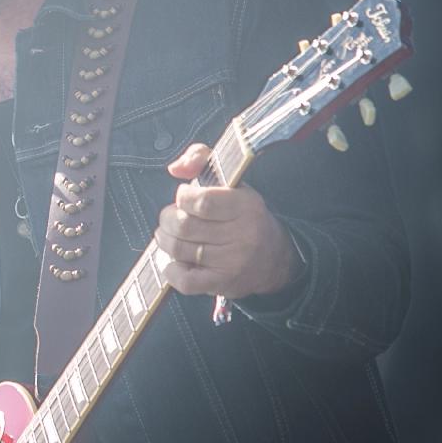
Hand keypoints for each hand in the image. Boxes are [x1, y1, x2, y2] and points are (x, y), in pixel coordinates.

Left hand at [153, 143, 301, 298]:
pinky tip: (175, 261)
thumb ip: (200, 159)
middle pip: (183, 225)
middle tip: (171, 218)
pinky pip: (185, 281)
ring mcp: (233, 262)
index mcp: (245, 206)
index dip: (182, 197)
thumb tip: (174, 168)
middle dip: (167, 219)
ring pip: (179, 249)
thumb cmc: (242, 214)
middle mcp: (242, 235)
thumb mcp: (230, 180)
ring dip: (165, 241)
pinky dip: (171, 270)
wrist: (275, 258)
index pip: (201, 201)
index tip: (183, 197)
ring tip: (170, 236)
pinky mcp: (224, 283)